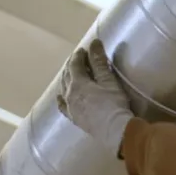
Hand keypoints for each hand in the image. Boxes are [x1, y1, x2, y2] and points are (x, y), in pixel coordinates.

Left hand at [57, 39, 133, 153]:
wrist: (115, 131)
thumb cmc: (113, 104)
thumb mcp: (108, 80)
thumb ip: (99, 62)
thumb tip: (94, 42)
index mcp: (77, 83)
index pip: (75, 64)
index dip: (79, 55)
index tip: (84, 49)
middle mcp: (69, 94)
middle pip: (67, 75)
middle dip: (72, 65)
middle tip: (78, 59)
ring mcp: (70, 107)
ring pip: (63, 89)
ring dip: (66, 78)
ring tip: (71, 73)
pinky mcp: (74, 119)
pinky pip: (63, 106)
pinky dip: (61, 99)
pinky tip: (61, 97)